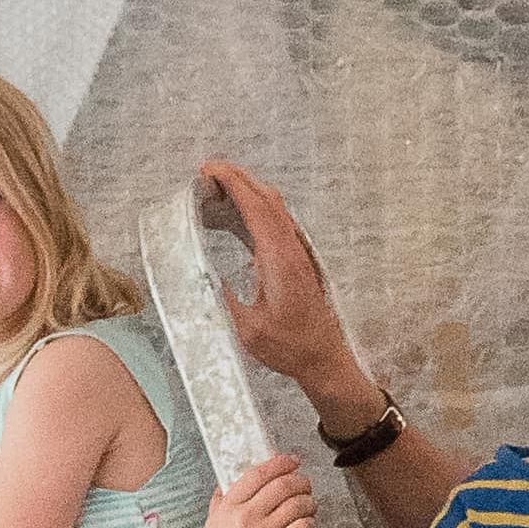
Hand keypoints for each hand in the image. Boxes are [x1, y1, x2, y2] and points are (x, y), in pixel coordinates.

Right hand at [195, 455, 316, 527]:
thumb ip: (217, 508)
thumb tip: (222, 488)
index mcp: (227, 509)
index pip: (257, 474)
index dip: (280, 463)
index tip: (292, 461)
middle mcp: (244, 517)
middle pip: (281, 485)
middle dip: (300, 481)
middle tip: (306, 485)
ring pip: (296, 504)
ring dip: (308, 502)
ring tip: (310, 507)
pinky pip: (302, 527)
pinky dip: (309, 522)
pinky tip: (309, 525)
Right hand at [200, 161, 379, 428]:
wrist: (323, 357)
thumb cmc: (291, 347)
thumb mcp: (247, 329)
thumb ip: (224, 300)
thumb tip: (204, 276)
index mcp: (278, 260)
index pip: (255, 207)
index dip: (232, 183)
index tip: (210, 170)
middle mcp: (291, 249)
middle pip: (265, 197)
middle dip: (236, 177)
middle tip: (208, 171)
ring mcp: (296, 252)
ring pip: (273, 206)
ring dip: (247, 190)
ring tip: (218, 188)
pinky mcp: (297, 260)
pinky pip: (277, 222)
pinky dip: (256, 209)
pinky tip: (239, 215)